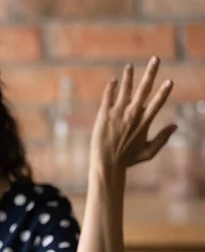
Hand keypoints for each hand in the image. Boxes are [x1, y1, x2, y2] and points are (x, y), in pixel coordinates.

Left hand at [89, 56, 176, 172]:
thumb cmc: (127, 159)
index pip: (157, 103)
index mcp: (145, 122)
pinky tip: (113, 80)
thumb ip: (162, 138)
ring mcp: (118, 113)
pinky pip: (108, 97)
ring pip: (125, 90)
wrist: (106, 162)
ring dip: (128, 77)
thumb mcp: (148, 152)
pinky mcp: (104, 114)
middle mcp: (132, 114)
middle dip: (151, 73)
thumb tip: (175, 126)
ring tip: (129, 66)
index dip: (164, 91)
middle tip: (155, 59)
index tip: (169, 80)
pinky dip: (111, 88)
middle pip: (144, 89)